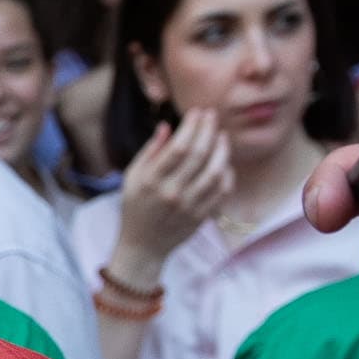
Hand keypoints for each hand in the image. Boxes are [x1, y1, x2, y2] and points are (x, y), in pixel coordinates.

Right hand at [110, 110, 235, 275]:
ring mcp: (188, 206)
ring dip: (222, 150)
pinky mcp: (201, 216)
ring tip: (222, 136)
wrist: (143, 246)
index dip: (191, 126)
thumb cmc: (135, 207)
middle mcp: (171, 193)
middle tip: (212, 116)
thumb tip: (166, 127)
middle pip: (198, 155)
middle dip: (208, 130)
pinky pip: (221, 191)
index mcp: (151, 181)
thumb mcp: (132, 178)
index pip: (178, 147)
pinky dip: (226, 174)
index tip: (197, 113)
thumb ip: (149, 152)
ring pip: (214, 171)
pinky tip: (224, 162)